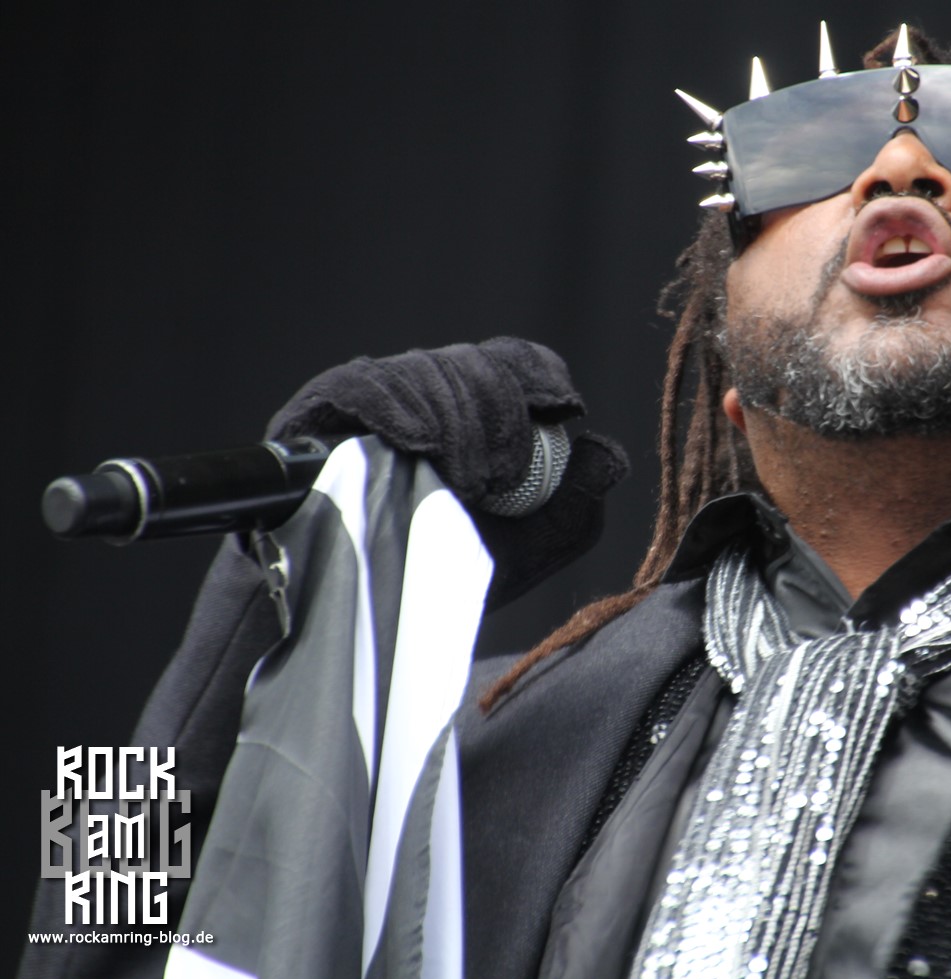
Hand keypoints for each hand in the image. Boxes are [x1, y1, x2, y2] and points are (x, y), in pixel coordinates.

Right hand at [265, 337, 627, 608]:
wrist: (362, 618)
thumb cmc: (447, 577)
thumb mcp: (530, 551)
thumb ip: (579, 504)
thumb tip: (605, 450)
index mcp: (475, 410)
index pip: (515, 360)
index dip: (541, 376)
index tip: (563, 406)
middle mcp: (422, 391)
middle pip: (472, 364)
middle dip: (500, 412)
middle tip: (500, 476)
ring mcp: (366, 397)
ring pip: (424, 371)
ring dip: (457, 424)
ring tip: (464, 482)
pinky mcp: (316, 410)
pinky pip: (365, 386)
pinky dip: (399, 409)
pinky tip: (420, 448)